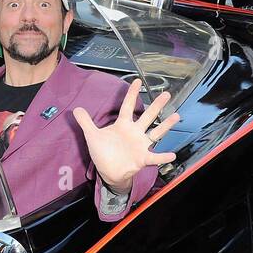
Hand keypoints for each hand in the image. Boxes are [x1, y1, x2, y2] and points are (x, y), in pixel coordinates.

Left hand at [72, 79, 178, 194]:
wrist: (109, 172)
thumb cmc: (103, 153)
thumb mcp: (92, 136)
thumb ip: (86, 122)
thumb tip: (76, 109)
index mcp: (123, 125)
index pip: (128, 106)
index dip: (132, 94)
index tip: (138, 81)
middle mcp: (134, 132)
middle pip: (147, 116)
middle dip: (156, 105)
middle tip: (166, 94)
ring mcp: (140, 145)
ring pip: (156, 133)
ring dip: (166, 126)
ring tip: (176, 116)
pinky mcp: (143, 158)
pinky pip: (155, 157)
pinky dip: (163, 156)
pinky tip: (172, 155)